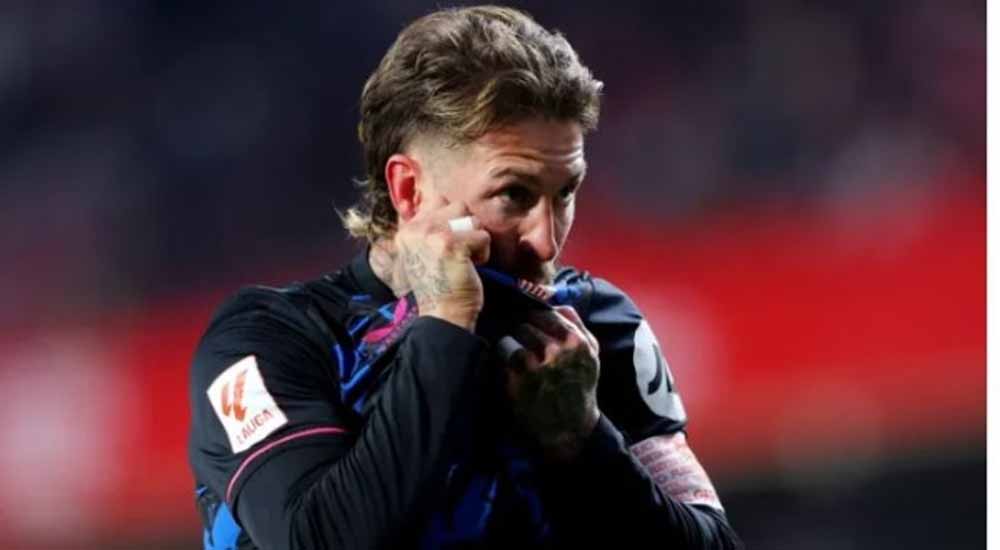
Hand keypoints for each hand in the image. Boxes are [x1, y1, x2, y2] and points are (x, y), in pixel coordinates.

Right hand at [394, 198, 490, 330]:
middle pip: (458, 206)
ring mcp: (432, 235)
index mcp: (407, 231)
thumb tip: (448, 204)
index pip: (437, 201)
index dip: (451, 220)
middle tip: (458, 254)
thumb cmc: (440, 287)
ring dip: (475, 241)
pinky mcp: (451, 244)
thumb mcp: (424, 254)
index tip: (450, 246)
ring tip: (464, 261)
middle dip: (466, 228)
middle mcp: (416, 229)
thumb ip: (431, 229)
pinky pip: (483, 237)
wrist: (443, 315)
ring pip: (472, 219)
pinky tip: (470, 268)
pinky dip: (483, 254)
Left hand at [502, 305, 600, 460]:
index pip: (543, 312)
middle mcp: (554, 351)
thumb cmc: (580, 385)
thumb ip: (576, 323)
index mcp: (575, 341)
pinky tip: (511, 368)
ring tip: (517, 355)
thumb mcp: (591, 352)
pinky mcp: (515, 380)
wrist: (570, 427)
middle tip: (524, 342)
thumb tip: (555, 301)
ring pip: (510, 337)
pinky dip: (503, 359)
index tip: (532, 325)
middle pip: (524, 324)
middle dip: (522, 332)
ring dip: (511, 344)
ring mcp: (533, 366)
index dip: (535, 318)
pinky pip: (501, 355)